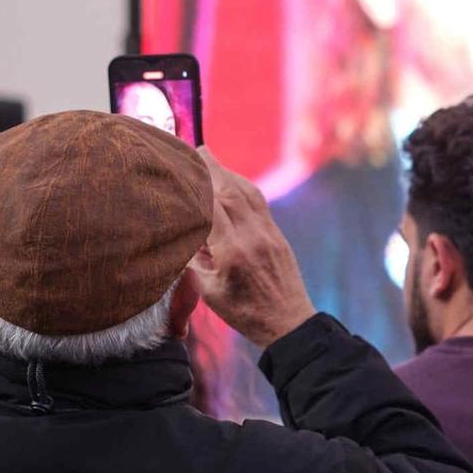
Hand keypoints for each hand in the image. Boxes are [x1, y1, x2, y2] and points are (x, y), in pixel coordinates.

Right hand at [190, 149, 316, 350]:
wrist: (289, 323)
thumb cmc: (245, 313)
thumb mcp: (210, 292)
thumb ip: (196, 260)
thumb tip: (184, 234)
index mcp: (233, 250)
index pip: (212, 205)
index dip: (197, 182)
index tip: (183, 165)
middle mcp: (253, 236)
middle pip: (231, 192)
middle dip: (213, 168)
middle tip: (196, 149)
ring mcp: (269, 233)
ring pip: (248, 194)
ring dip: (229, 173)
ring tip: (211, 158)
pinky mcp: (278, 235)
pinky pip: (259, 204)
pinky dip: (244, 188)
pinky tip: (234, 182)